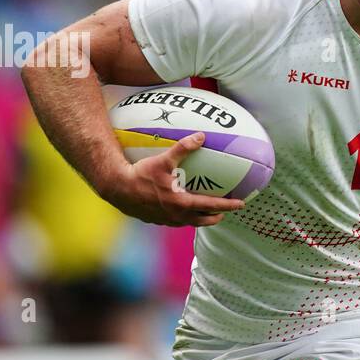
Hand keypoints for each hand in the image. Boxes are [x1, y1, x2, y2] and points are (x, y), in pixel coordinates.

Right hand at [103, 132, 245, 226]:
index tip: (242, 204)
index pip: (212, 206)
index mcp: (182, 203)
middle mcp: (177, 216)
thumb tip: (201, 136)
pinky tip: (183, 209)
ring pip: (190, 223)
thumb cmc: (140, 175)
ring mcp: (166, 220)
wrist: (117, 188)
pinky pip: (176, 221)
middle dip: (217, 216)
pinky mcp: (157, 221)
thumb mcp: (163, 160)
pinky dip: (185, 217)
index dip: (229, 205)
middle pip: (204, 220)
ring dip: (202, 218)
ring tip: (208, 212)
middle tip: (225, 210)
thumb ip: (184, 148)